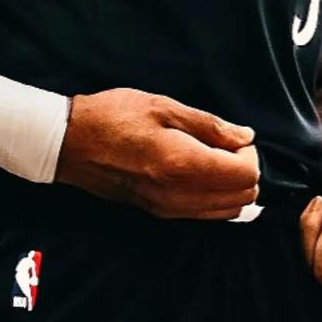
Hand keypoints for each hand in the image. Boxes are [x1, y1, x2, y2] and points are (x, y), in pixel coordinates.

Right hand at [56, 88, 259, 219]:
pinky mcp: (158, 214)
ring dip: (232, 187)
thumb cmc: (114, 116)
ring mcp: (169, 209)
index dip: (250, 155)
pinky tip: (200, 173)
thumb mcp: (163, 107)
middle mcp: (180, 195)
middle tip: (227, 146)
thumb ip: (210, 125)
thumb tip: (246, 137)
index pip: (245, 176)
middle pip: (242, 198)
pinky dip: (215, 198)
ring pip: (226, 212)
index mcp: (184, 164)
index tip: (235, 138)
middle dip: (245, 172)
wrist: (71, 143)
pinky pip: (204, 215)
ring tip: (214, 158)